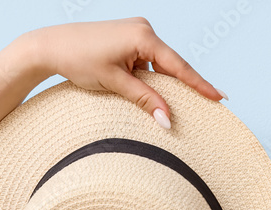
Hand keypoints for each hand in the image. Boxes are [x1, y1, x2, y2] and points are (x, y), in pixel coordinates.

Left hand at [16, 18, 224, 127]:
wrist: (50, 46)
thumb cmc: (77, 60)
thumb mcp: (115, 83)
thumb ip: (145, 100)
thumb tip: (168, 120)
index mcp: (143, 36)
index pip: (179, 66)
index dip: (200, 84)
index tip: (220, 97)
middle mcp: (143, 28)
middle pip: (172, 64)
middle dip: (184, 85)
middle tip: (209, 103)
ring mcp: (136, 30)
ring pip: (160, 64)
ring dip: (162, 83)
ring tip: (171, 101)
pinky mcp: (128, 36)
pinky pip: (149, 60)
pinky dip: (151, 76)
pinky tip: (150, 90)